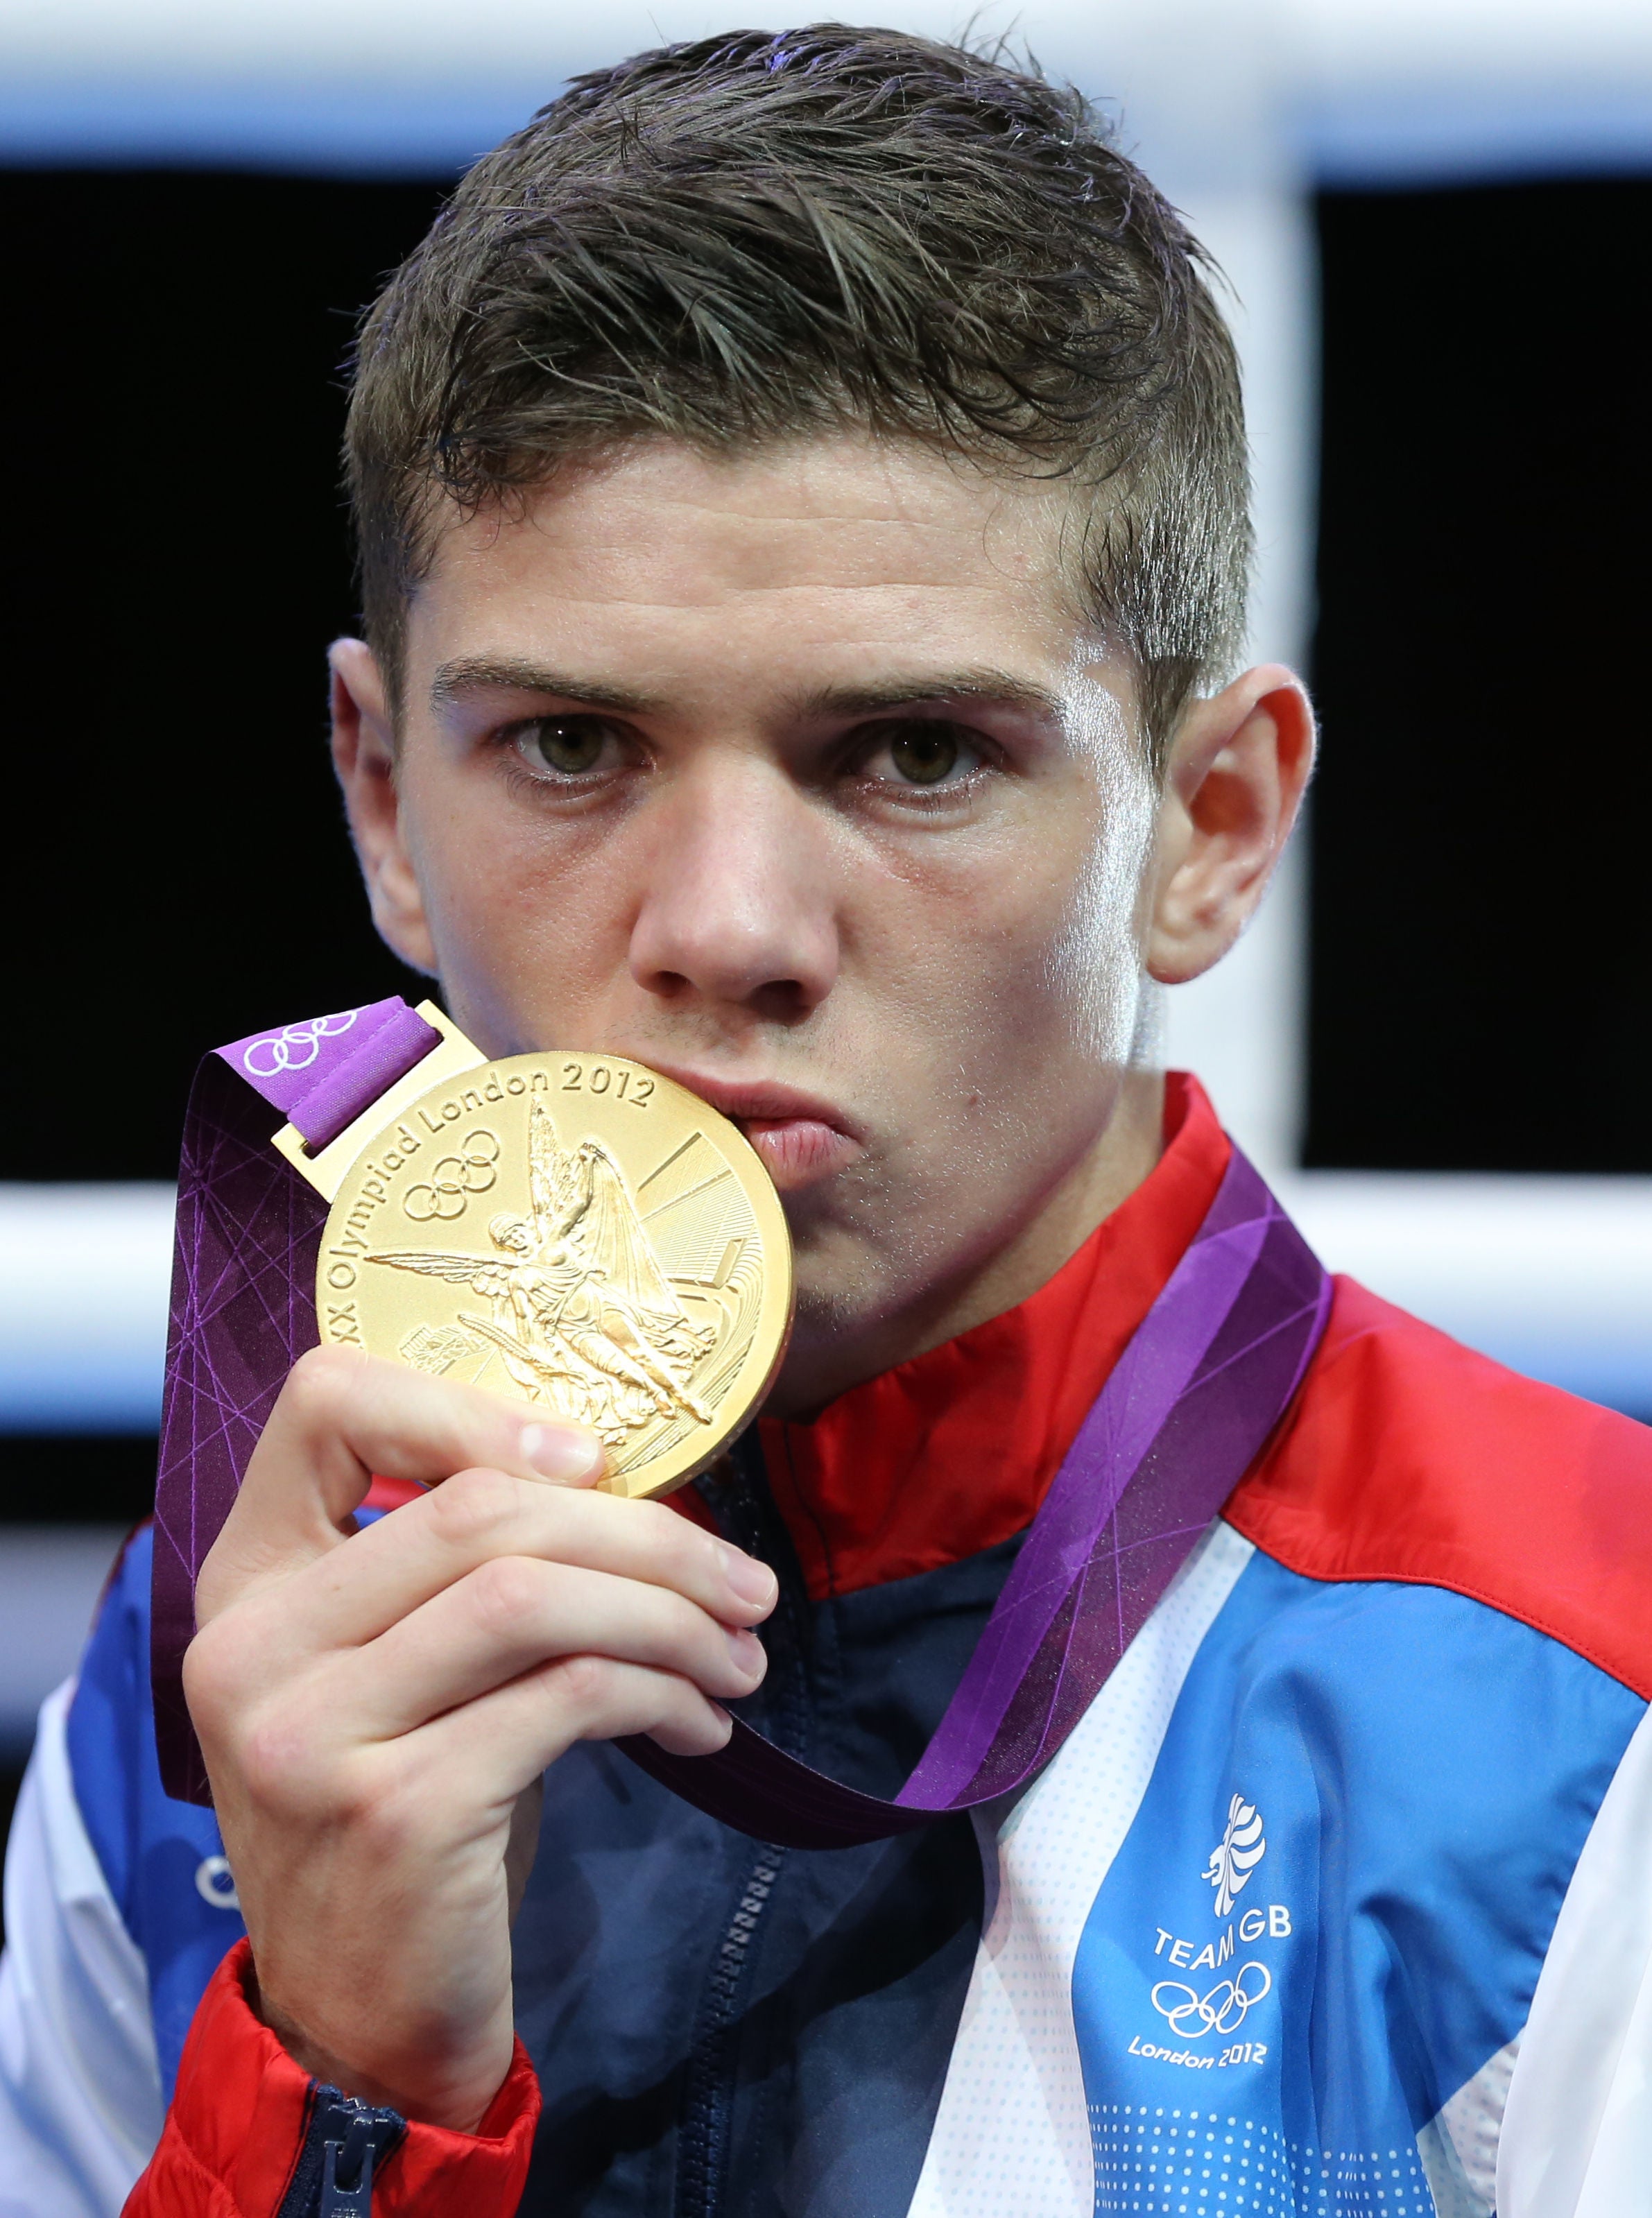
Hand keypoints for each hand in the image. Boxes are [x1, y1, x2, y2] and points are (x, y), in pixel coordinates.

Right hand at [183, 1347, 774, 2129]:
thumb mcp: (404, 1672)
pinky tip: (701, 1722)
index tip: (594, 1463)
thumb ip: (460, 1567)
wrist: (361, 2023)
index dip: (474, 1408)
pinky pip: (569, 1697)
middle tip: (740, 1581)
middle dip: (645, 1533)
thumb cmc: (409, 1814)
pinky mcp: (396, 1812)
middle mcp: (254, 1643)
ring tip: (737, 1652)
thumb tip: (623, 1478)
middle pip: (478, 1506)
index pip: (326, 1403)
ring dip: (670, 1614)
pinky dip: (663, 1693)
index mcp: (247, 1578)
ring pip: (532, 1596)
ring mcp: (313, 1731)